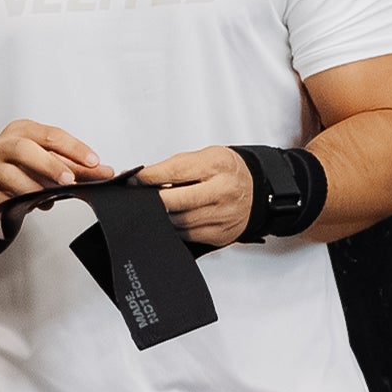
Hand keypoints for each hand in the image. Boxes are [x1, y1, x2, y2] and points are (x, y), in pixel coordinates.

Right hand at [0, 120, 105, 213]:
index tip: (93, 162)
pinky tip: (25, 208)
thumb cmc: (14, 167)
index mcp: (23, 131)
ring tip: (48, 198)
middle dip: (51, 165)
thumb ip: (72, 166)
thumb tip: (102, 172)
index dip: (74, 148)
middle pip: (26, 150)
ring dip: (33, 188)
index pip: (51, 136)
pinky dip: (14, 204)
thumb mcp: (43, 161)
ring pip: (11, 176)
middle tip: (70, 180)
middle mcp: (4, 145)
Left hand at [137, 143, 255, 247]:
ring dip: (165, 216)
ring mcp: (224, 215)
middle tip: (143, 199)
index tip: (135, 180)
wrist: (256, 187)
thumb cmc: (227, 170)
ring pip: (181, 221)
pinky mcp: (222, 234)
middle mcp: (224, 191)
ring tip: (160, 208)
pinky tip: (174, 219)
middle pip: (178, 201)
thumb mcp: (205, 157)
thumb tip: (143, 178)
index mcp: (218, 166)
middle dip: (156, 201)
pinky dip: (176, 228)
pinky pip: (190, 235)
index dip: (151, 177)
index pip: (176, 172)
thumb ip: (175, 167)